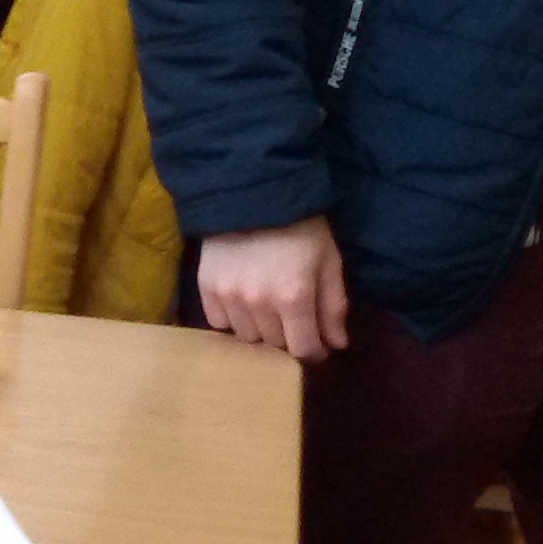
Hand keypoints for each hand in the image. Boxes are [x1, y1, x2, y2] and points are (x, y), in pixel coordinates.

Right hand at [199, 216, 348, 359]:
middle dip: (289, 336)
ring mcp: (228, 296)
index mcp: (293, 297)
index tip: (318, 343)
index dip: (314, 350)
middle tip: (294, 316)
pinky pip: (219, 322)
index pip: (302, 348)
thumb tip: (336, 344)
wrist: (254, 192)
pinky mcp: (206, 287)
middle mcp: (258, 303)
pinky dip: (233, 319)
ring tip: (267, 309)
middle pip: (274, 344)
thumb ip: (333, 306)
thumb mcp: (328, 261)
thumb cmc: (301, 226)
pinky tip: (243, 302)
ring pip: (246, 337)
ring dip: (260, 329)